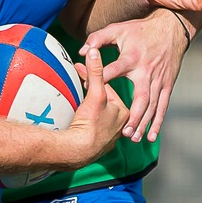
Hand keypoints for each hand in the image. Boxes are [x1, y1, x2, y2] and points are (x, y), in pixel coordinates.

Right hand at [56, 45, 130, 166]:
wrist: (78, 151)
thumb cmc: (90, 123)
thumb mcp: (95, 94)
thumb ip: (95, 72)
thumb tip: (94, 51)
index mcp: (124, 112)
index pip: (107, 89)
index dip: (92, 78)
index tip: (79, 70)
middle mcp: (120, 126)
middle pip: (104, 103)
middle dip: (91, 94)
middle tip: (77, 84)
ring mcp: (109, 138)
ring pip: (99, 117)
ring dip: (89, 110)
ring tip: (78, 104)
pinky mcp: (98, 147)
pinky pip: (93, 130)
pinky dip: (87, 124)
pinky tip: (79, 122)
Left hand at [88, 8, 191, 143]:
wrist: (172, 28)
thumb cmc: (140, 30)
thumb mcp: (117, 29)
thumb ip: (97, 39)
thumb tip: (83, 52)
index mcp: (132, 58)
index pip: (113, 71)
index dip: (99, 79)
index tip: (89, 91)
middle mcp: (146, 71)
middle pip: (141, 98)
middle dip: (133, 116)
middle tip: (124, 132)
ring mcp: (158, 80)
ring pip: (152, 106)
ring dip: (144, 123)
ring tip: (133, 138)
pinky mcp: (167, 85)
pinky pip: (163, 106)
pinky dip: (157, 122)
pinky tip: (151, 136)